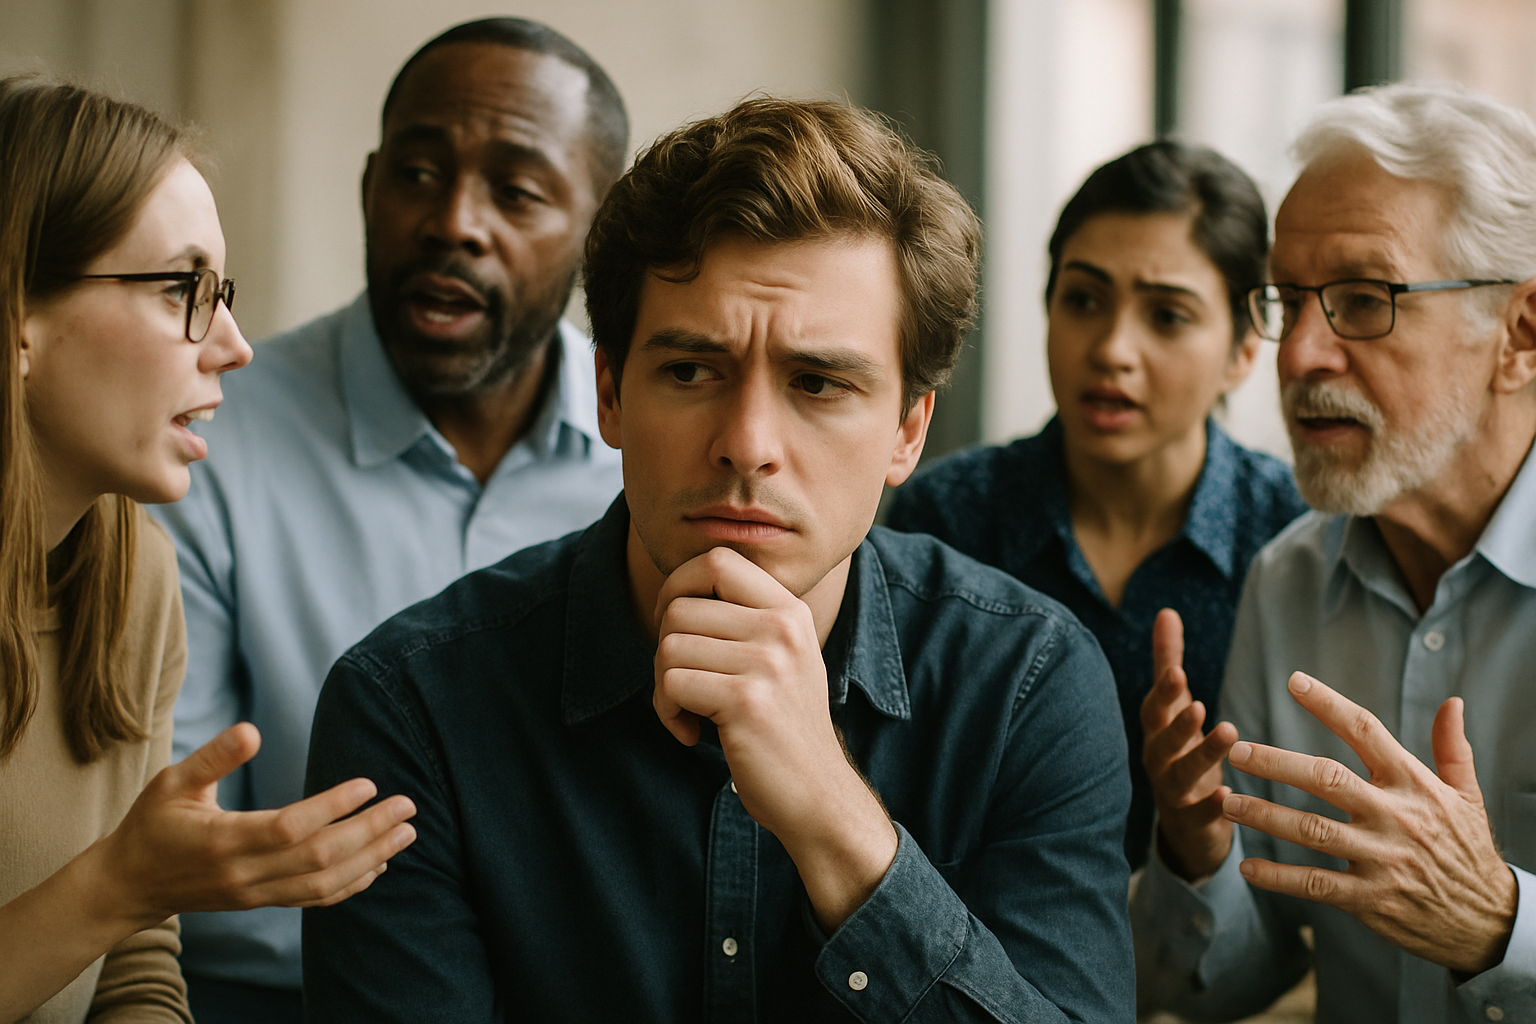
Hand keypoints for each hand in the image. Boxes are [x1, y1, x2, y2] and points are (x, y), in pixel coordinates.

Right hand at [93, 722, 417, 928]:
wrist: (129, 885)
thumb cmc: (152, 824)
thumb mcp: (172, 782)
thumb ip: (214, 757)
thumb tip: (252, 729)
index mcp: (223, 840)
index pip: (290, 827)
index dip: (334, 806)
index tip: (370, 784)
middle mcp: (244, 874)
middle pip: (318, 858)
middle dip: (369, 832)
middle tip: (408, 806)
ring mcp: (255, 893)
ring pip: (324, 883)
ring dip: (371, 858)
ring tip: (407, 832)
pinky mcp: (261, 902)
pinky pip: (315, 899)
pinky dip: (352, 884)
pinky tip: (379, 863)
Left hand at [653, 546, 895, 929]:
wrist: (817, 795)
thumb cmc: (783, 729)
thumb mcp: (780, 659)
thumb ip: (744, 621)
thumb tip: (674, 592)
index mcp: (790, 611)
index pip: (718, 560)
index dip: (679, 586)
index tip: (675, 627)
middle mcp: (782, 628)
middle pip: (680, 608)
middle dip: (664, 649)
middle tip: (683, 685)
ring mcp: (767, 663)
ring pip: (669, 647)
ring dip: (664, 687)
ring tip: (692, 713)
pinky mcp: (746, 700)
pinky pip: (670, 684)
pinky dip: (667, 713)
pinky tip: (692, 733)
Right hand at [1140, 608, 1238, 880]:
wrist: (1184, 824)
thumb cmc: (1180, 752)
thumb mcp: (1175, 708)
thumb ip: (1168, 662)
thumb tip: (1166, 612)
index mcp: (1156, 732)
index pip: (1154, 709)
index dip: (1163, 692)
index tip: (1177, 672)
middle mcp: (1159, 760)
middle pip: (1162, 742)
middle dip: (1178, 724)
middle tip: (1198, 704)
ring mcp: (1174, 793)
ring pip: (1182, 775)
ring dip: (1203, 755)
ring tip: (1228, 731)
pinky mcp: (1194, 822)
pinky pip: (1200, 816)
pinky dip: (1211, 807)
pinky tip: (1229, 795)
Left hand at [1223, 672, 1516, 973]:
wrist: (1490, 921)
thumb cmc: (1468, 850)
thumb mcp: (1467, 796)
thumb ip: (1451, 748)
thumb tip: (1452, 702)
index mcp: (1414, 784)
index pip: (1366, 732)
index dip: (1329, 704)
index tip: (1294, 680)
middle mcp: (1394, 817)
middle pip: (1327, 779)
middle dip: (1277, 763)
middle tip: (1236, 750)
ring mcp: (1381, 859)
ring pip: (1312, 831)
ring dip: (1265, 816)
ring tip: (1226, 801)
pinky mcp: (1370, 898)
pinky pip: (1315, 884)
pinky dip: (1278, 877)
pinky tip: (1246, 868)